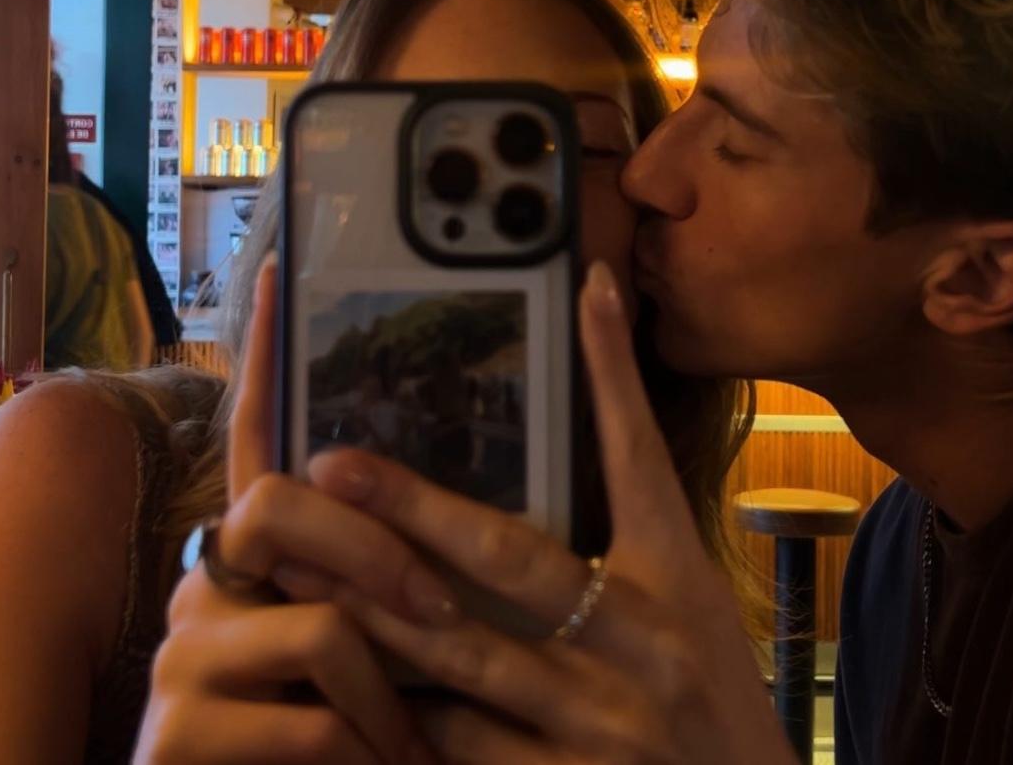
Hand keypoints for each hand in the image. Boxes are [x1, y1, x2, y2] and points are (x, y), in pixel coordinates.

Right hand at [133, 257, 437, 764]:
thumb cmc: (327, 733)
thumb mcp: (357, 648)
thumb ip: (369, 582)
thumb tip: (439, 529)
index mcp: (254, 558)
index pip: (254, 439)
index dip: (264, 359)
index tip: (280, 276)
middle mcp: (206, 586)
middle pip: (279, 506)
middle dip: (376, 554)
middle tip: (445, 611)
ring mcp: (183, 656)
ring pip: (324, 627)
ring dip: (390, 702)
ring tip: (413, 746)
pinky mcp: (177, 734)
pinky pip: (317, 721)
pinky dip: (370, 757)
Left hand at [307, 262, 793, 764]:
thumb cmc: (713, 679)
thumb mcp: (686, 580)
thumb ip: (634, 483)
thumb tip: (604, 342)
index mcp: (672, 576)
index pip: (634, 456)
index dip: (607, 372)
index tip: (576, 293)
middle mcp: (637, 645)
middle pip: (508, 562)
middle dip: (411, 511)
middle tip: (326, 468)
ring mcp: (601, 729)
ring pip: (463, 660)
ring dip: (377, 614)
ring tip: (299, 570)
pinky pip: (462, 752)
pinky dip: (405, 719)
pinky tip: (345, 685)